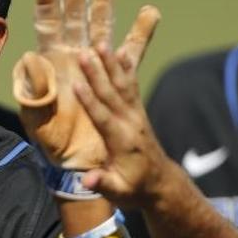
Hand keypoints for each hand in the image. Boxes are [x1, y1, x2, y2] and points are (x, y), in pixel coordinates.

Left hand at [11, 0, 158, 169]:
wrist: (80, 161)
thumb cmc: (53, 140)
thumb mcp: (37, 118)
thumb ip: (33, 93)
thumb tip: (31, 61)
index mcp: (51, 64)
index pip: (47, 26)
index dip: (46, 3)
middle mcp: (73, 58)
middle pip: (74, 17)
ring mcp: (96, 66)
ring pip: (102, 26)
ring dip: (105, 1)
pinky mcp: (117, 80)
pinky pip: (131, 53)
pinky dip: (140, 33)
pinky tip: (150, 12)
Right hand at [73, 44, 180, 208]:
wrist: (161, 184)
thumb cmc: (135, 189)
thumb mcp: (119, 193)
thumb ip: (103, 183)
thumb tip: (87, 180)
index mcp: (121, 142)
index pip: (103, 117)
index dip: (90, 101)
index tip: (76, 83)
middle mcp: (130, 124)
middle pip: (112, 94)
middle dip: (97, 73)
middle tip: (85, 53)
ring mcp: (136, 116)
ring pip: (123, 85)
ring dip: (111, 64)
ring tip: (101, 44)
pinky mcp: (138, 112)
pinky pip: (131, 86)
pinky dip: (126, 68)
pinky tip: (120, 52)